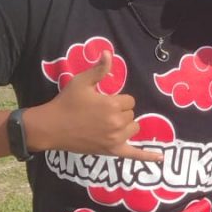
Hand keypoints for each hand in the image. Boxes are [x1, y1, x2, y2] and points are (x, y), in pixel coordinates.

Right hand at [28, 51, 162, 159]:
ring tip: (108, 124)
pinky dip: (147, 156)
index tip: (104, 101)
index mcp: (112, 105)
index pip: (130, 101)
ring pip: (133, 129)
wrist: (51, 127)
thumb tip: (108, 53)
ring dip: (125, 126)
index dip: (118, 100)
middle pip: (131, 115)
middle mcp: (117, 122)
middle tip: (101, 113)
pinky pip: (134, 155)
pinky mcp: (111, 151)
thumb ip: (99, 70)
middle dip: (120, 112)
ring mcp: (115, 139)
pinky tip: (160, 158)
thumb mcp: (81, 82)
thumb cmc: (66, 103)